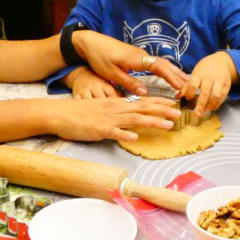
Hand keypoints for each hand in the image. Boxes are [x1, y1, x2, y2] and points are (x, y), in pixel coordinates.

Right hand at [50, 96, 180, 142]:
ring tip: (168, 125)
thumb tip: (130, 119)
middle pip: (143, 108)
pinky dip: (124, 135)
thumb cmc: (79, 112)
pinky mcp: (98, 129)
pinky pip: (113, 132)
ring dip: (152, 122)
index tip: (174, 104)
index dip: (159, 103)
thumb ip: (117, 112)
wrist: (59, 113)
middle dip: (162, 111)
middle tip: (179, 114)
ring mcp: (108, 119)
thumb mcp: (102, 108)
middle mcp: (115, 108)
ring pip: (134, 119)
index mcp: (117, 103)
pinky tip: (135, 138)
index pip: (142, 101)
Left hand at [72, 31, 187, 95]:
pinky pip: (156, 64)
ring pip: (162, 64)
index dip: (172, 78)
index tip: (182, 87)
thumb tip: (145, 94)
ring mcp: (141, 55)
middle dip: (178, 76)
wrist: (91, 42)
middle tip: (190, 88)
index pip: (160, 68)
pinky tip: (170, 76)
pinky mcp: (137, 57)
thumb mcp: (112, 73)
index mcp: (137, 59)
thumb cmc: (100, 57)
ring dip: (174, 73)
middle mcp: (142, 55)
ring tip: (186, 83)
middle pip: (165, 65)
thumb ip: (129, 83)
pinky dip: (166, 70)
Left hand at [179, 52, 238, 114]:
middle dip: (200, 104)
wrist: (222, 61)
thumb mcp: (195, 73)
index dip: (190, 94)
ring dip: (210, 105)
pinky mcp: (227, 85)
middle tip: (196, 114)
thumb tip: (177, 97)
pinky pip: (223, 96)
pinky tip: (212, 108)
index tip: (188, 99)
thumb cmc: (205, 68)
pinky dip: (218, 104)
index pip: (193, 85)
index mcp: (199, 74)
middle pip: (205, 92)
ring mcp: (219, 81)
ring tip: (205, 111)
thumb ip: (187, 86)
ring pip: (216, 95)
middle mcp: (209, 78)